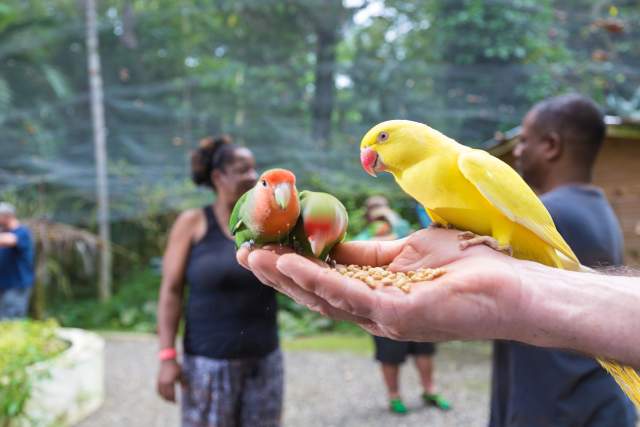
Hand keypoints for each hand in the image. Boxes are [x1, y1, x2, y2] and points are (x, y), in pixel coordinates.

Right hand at [157, 359, 181, 401]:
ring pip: (161, 393)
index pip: (171, 394)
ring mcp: (159, 382)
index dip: (174, 399)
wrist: (167, 360)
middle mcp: (163, 384)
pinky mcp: (158, 381)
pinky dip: (161, 394)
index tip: (177, 402)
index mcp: (169, 382)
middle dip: (170, 399)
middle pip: (165, 395)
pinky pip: (158, 390)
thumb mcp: (181, 375)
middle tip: (174, 402)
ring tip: (169, 400)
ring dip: (165, 397)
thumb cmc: (175, 367)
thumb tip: (186, 390)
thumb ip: (184, 383)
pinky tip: (164, 395)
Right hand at [237, 228, 525, 342]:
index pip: (326, 280)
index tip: (265, 246)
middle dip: (277, 274)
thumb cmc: (467, 265)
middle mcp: (374, 311)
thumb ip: (370, 251)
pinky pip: (345, 294)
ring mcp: (384, 317)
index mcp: (376, 294)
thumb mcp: (407, 251)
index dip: (293, 264)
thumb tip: (334, 240)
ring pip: (322, 296)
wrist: (513, 285)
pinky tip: (287, 261)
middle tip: (244, 253)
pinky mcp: (395, 316)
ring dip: (284, 276)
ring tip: (253, 256)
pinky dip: (313, 277)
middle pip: (315, 292)